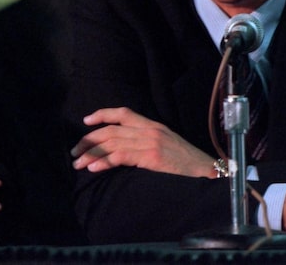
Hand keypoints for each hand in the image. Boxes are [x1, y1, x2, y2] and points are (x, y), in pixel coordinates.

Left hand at [71, 106, 215, 176]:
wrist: (210, 172)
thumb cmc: (188, 165)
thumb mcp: (167, 145)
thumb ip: (146, 143)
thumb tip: (122, 151)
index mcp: (153, 125)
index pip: (123, 113)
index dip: (102, 114)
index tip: (86, 121)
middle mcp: (149, 130)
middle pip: (111, 129)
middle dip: (89, 139)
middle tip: (75, 151)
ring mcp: (150, 142)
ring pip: (112, 143)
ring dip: (91, 153)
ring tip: (78, 163)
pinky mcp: (152, 157)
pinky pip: (121, 156)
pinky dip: (104, 161)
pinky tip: (93, 167)